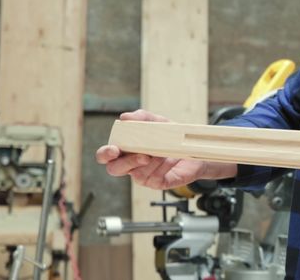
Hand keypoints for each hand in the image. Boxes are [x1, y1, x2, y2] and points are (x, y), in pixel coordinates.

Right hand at [95, 110, 211, 188]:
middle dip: (127, 163)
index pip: (105, 156)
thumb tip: (125, 117)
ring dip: (153, 162)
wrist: (193, 147)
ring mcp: (143, 176)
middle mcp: (130, 165)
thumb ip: (142, 117)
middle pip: (115, 169)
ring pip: (138, 174)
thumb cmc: (170, 135)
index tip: (114, 149)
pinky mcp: (157, 183)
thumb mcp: (158, 122)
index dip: (105, 154)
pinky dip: (164, 167)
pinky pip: (155, 179)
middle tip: (144, 156)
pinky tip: (171, 159)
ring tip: (166, 152)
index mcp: (125, 150)